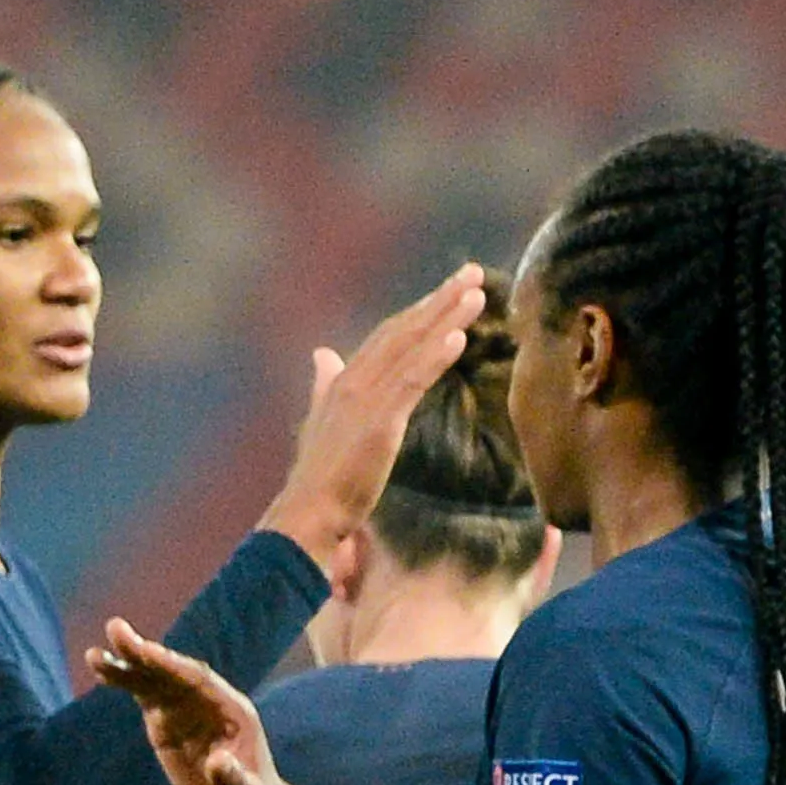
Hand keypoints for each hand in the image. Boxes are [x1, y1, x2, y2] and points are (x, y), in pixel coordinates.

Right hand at [87, 623, 365, 784]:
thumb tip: (217, 764)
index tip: (145, 652)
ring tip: (94, 655)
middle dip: (145, 654)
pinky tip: (104, 672)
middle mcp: (207, 702)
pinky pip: (145, 698)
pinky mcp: (168, 724)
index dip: (171, 665)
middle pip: (173, 672)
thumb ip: (233, 780)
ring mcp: (185, 711)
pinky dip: (126, 684)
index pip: (198, 679)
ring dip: (127, 666)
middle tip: (115, 631)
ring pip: (154, 682)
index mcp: (232, 710)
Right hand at [262, 265, 494, 572]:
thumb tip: (323, 353)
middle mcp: (355, 377)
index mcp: (346, 378)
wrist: (308, 512)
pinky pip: (413, 379)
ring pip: (412, 346)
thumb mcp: (323, 419)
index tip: (448, 289)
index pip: (389, 334)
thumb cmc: (320, 477)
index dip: (419, 310)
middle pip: (404, 328)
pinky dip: (435, 354)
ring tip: (477, 293)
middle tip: (473, 273)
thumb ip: (325, 384)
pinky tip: (459, 336)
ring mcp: (367, 397)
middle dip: (439, 299)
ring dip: (446, 316)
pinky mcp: (380, 421)